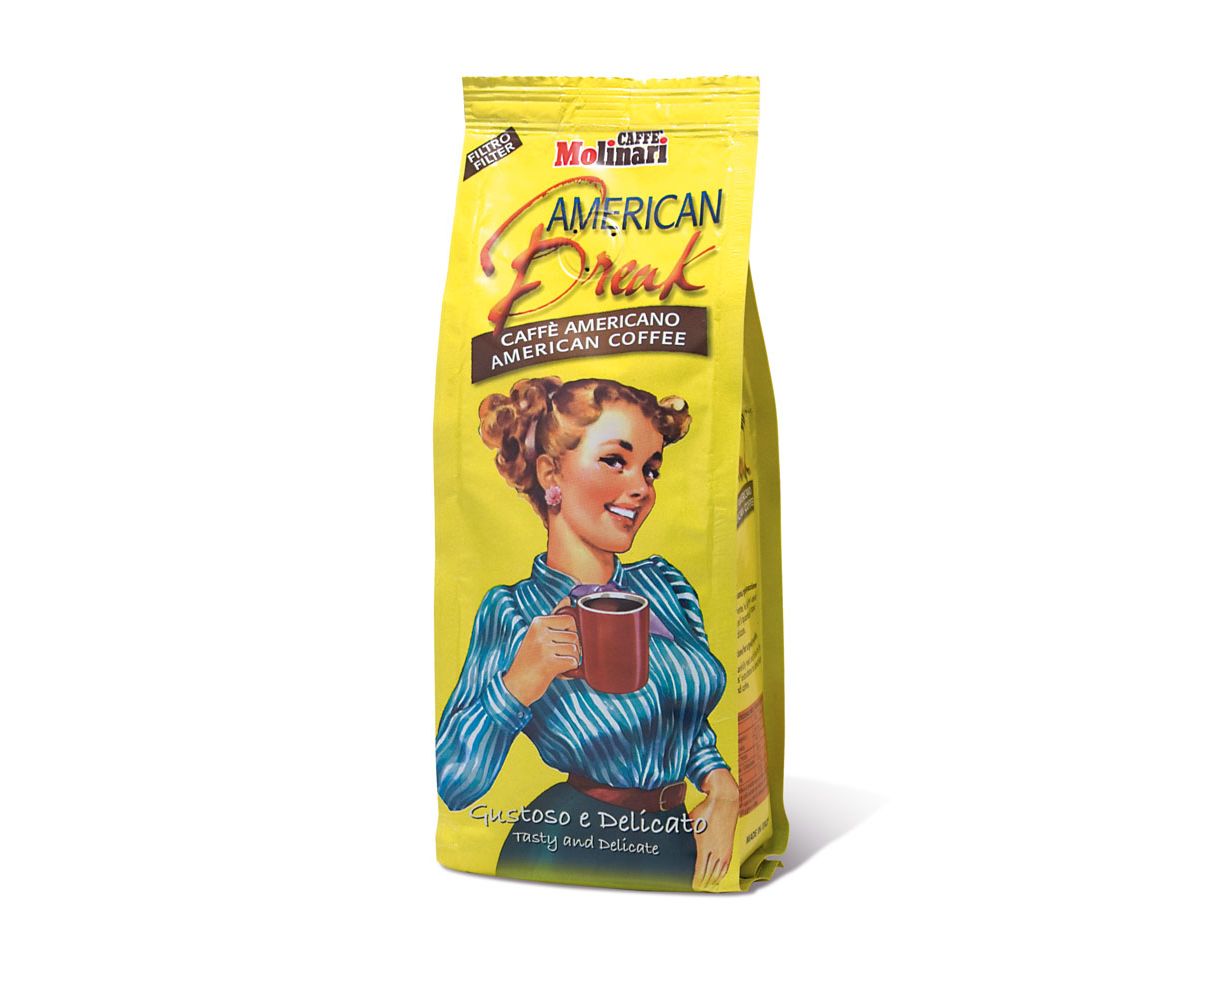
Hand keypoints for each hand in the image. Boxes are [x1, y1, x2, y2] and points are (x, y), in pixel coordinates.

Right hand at [501, 604, 581, 706]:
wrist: (515, 687)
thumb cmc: (529, 662)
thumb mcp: (537, 636)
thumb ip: (553, 619)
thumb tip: (566, 599)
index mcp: (538, 623)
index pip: (570, 620)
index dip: (570, 634)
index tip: (558, 644)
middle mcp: (540, 632)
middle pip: (575, 636)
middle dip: (571, 650)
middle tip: (555, 657)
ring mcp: (544, 647)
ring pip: (576, 650)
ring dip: (569, 661)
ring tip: (555, 665)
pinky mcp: (549, 663)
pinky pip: (573, 662)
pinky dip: (569, 670)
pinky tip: (556, 672)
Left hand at [689, 769, 738, 889]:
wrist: (725, 801)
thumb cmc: (706, 809)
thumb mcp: (691, 821)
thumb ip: (683, 832)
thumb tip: (672, 836)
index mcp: (704, 846)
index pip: (700, 870)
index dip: (696, 880)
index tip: (692, 885)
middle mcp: (716, 850)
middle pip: (709, 874)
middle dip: (703, 882)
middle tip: (697, 888)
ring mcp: (724, 850)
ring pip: (718, 872)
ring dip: (712, 880)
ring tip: (706, 886)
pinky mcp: (729, 847)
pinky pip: (726, 866)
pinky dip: (721, 874)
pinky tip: (718, 877)